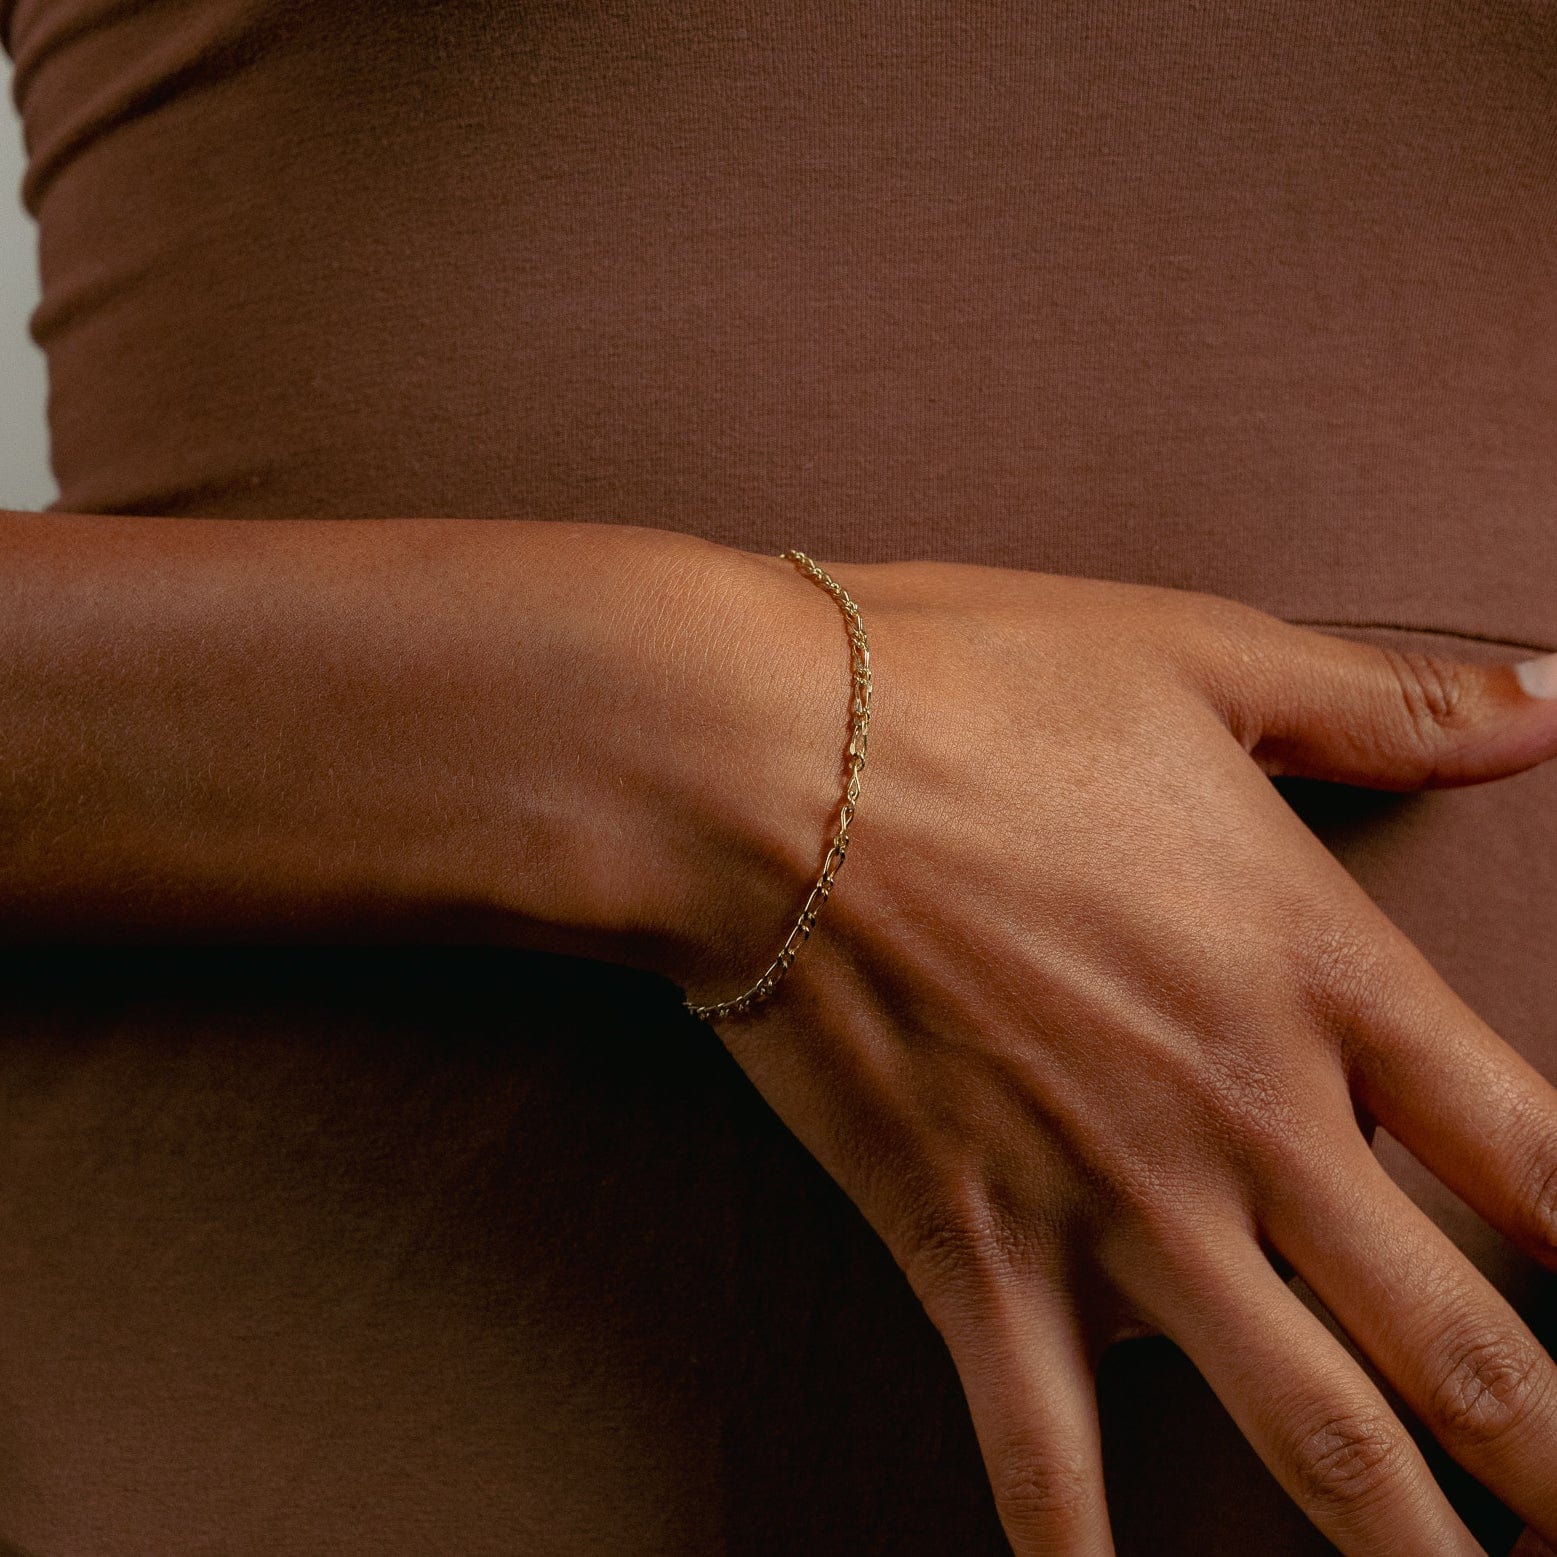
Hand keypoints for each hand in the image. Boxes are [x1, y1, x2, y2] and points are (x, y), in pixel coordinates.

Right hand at [665, 556, 1556, 1554]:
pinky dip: (1081, 1556)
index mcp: (1319, 970)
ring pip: (1308, 1437)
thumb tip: (1552, 694)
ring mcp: (1110, 1200)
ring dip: (1407, 1556)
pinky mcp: (970, 1245)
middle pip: (1468, 1350)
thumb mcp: (1196, 656)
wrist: (755, 762)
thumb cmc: (968, 689)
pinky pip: (1044, 1449)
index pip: (1549, 1166)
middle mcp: (1246, 1115)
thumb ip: (1384, 704)